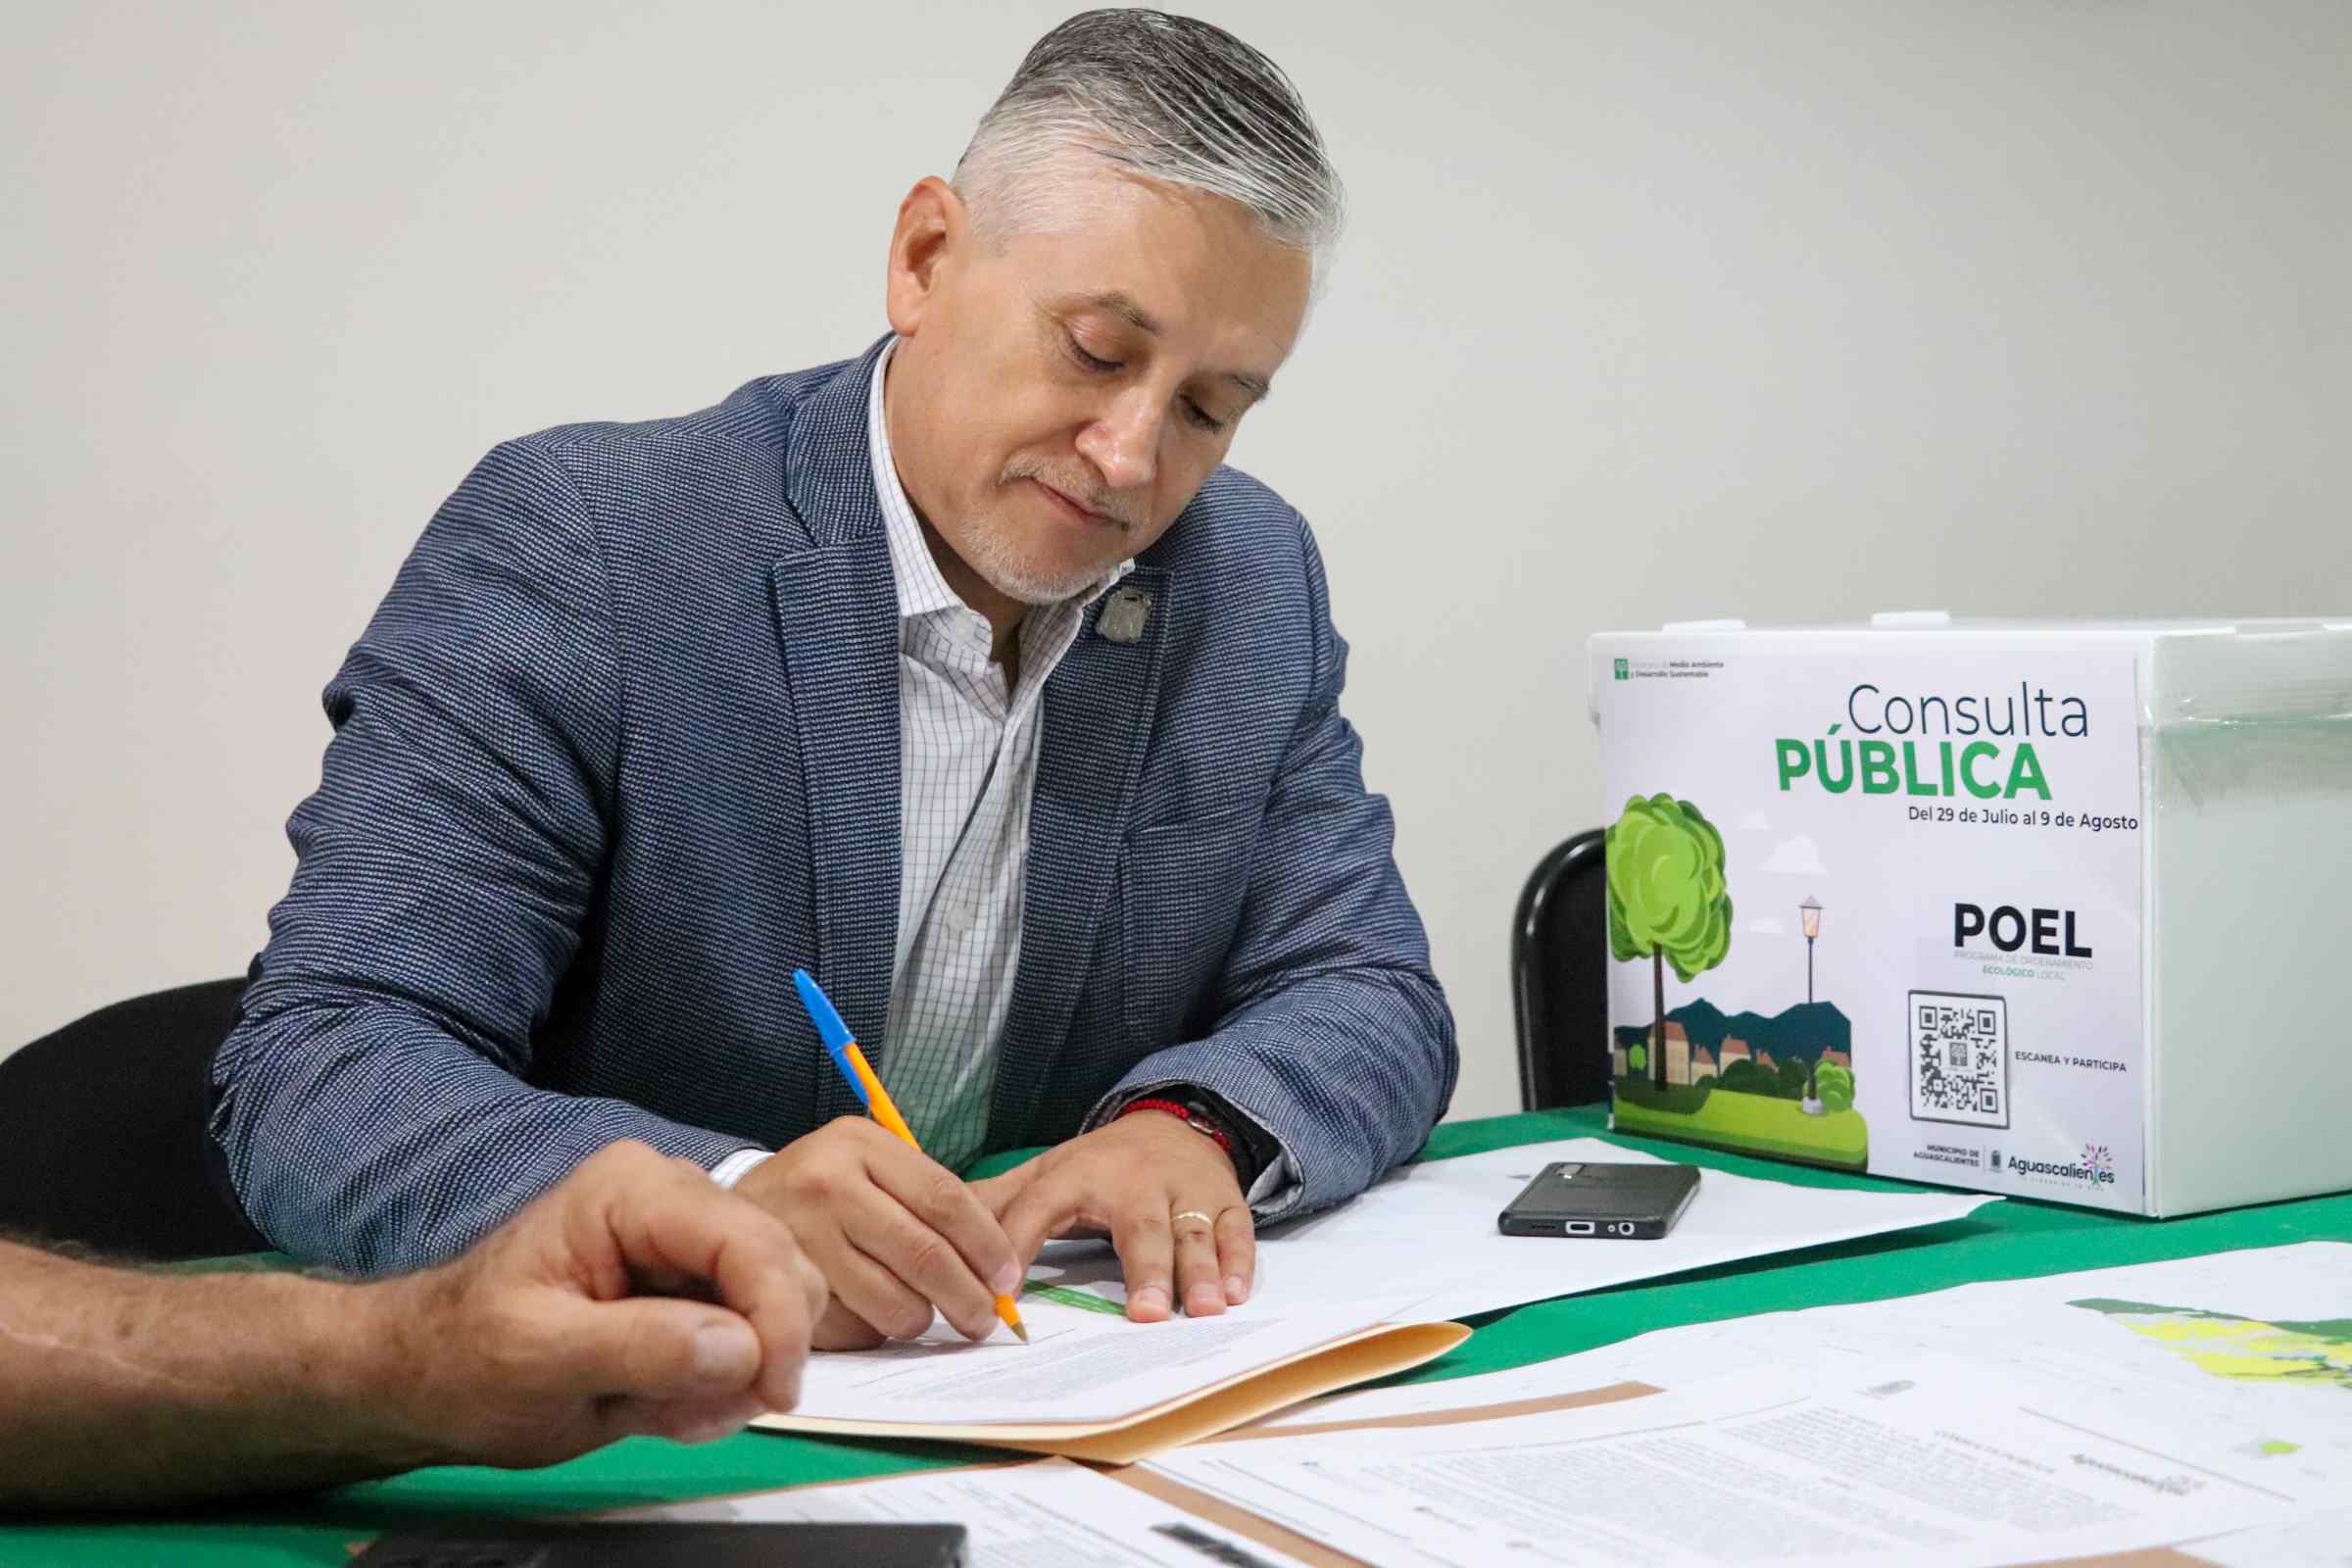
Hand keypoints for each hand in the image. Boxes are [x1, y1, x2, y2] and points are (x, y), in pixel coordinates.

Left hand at [363, 1141, 827, 1469]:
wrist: (432, 1374)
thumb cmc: (466, 1359)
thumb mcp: (540, 1358)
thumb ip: (640, 1346)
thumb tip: (742, 1348)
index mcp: (634, 1190)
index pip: (749, 1242)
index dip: (778, 1319)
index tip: (772, 1395)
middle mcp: (675, 1197)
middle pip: (781, 1264)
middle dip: (759, 1350)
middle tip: (700, 1414)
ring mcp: (688, 1237)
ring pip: (779, 1300)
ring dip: (740, 1372)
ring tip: (666, 1410)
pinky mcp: (694, 1279)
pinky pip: (753, 1329)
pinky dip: (726, 1381)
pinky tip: (665, 1401)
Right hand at [733, 1116, 1022, 1348]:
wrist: (726, 1215)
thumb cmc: (819, 1194)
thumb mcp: (867, 1169)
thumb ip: (924, 1202)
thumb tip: (1000, 1266)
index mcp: (859, 1143)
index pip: (945, 1197)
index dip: (987, 1244)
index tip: (1008, 1277)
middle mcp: (826, 1182)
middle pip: (924, 1253)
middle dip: (967, 1296)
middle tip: (984, 1320)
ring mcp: (798, 1236)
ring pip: (893, 1301)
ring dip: (918, 1319)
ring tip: (917, 1315)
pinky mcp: (780, 1290)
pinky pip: (853, 1328)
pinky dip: (871, 1331)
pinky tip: (864, 1316)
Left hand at [973, 1112, 1253, 1322]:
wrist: (1174, 1124)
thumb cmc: (1102, 1165)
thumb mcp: (1047, 1172)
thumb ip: (998, 1202)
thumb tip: (933, 1228)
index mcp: (1079, 1176)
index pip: (1042, 1209)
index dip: (1020, 1247)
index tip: (1005, 1295)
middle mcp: (1136, 1183)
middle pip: (1141, 1226)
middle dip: (1146, 1269)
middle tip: (1146, 1315)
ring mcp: (1185, 1192)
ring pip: (1193, 1231)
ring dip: (1201, 1270)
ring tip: (1205, 1308)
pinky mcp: (1225, 1202)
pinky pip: (1236, 1230)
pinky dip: (1239, 1261)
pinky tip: (1236, 1294)